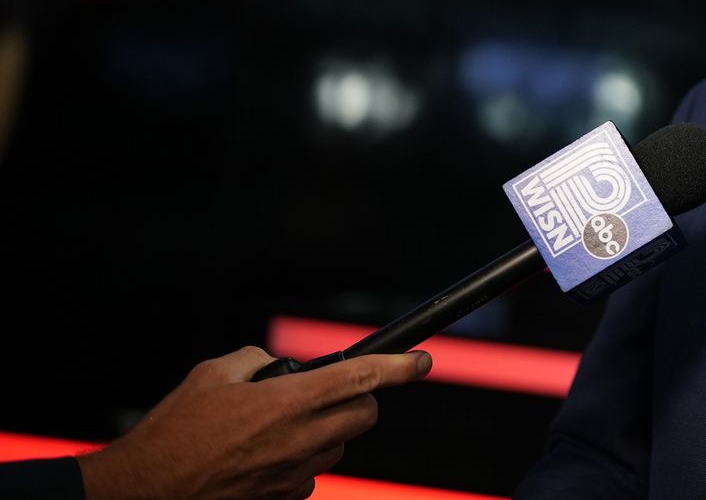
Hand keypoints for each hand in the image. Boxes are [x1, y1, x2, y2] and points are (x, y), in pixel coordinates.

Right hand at [77, 346, 431, 499]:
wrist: (145, 492)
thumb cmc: (173, 432)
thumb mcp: (211, 374)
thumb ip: (256, 359)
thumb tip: (277, 365)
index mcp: (287, 402)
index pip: (362, 378)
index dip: (399, 367)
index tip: (421, 362)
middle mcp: (300, 440)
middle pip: (364, 415)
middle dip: (358, 398)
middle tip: (329, 391)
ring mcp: (295, 475)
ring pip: (338, 446)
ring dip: (325, 430)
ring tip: (277, 425)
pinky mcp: (283, 499)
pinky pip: (311, 474)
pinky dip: (301, 460)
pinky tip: (264, 454)